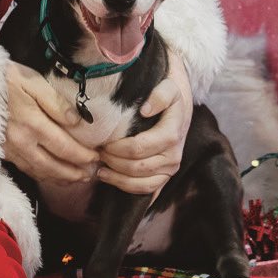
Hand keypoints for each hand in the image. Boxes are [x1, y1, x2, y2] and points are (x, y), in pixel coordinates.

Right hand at [4, 62, 99, 183]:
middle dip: (75, 173)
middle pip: (53, 166)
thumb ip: (55, 102)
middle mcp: (21, 142)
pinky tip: (50, 174)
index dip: (82, 156)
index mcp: (32, 123)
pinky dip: (42, 175)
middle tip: (91, 174)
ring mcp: (10, 150)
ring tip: (76, 179)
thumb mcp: (32, 81)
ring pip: (39, 171)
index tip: (96, 157)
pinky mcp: (2, 152)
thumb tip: (77, 121)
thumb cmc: (4, 78)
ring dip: (60, 178)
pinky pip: (26, 169)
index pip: (64, 147)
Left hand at [98, 51, 193, 197]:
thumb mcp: (167, 87)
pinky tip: (109, 177)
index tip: (103, 141)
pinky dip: (126, 187)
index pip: (139, 148)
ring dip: (117, 178)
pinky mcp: (165, 177)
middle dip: (113, 161)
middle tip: (98, 152)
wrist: (179, 109)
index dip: (117, 148)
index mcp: (171, 135)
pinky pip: (147, 190)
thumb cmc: (168, 97)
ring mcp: (170, 169)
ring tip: (99, 168)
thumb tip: (145, 110)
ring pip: (141, 183)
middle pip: (137, 167)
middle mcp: (173, 156)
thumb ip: (160, 95)